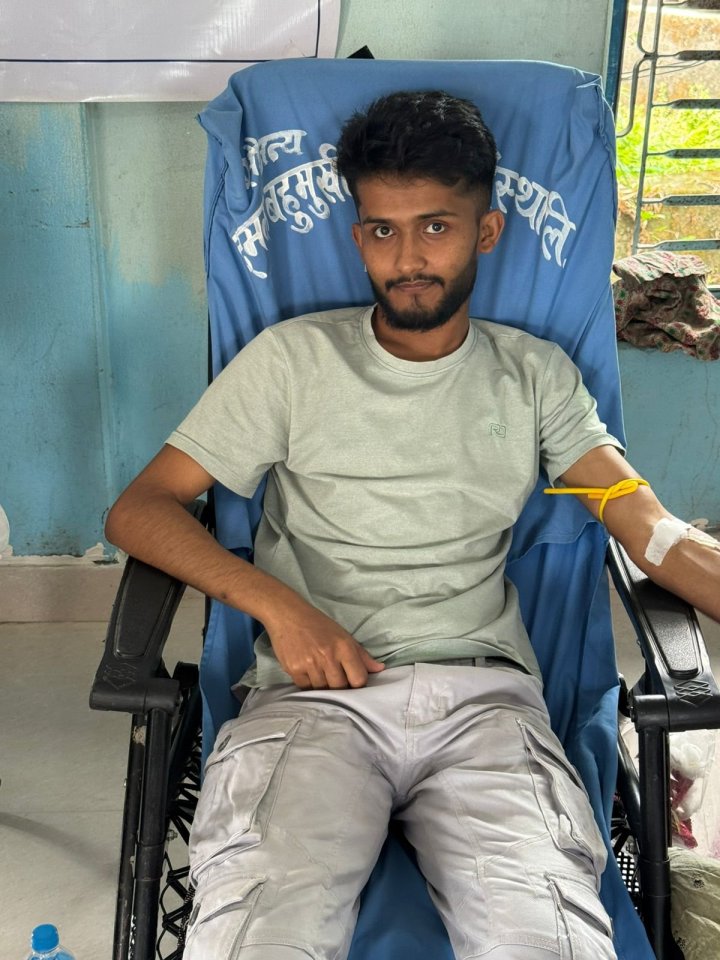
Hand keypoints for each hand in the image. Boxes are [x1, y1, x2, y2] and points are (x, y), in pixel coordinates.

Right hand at [264, 599, 384, 688]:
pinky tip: (308, 672)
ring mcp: (310, 664)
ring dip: (323, 686)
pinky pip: (305, 687)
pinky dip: (308, 684)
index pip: (359, 679)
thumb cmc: (318, 624)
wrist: (288, 614)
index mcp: (344, 647)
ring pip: (322, 690)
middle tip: (335, 678)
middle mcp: (328, 656)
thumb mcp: (343, 635)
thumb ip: (362, 655)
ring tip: (320, 673)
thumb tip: (380, 669)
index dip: (357, 683)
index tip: (352, 681)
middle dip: (340, 687)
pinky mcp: (293, 669)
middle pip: (340, 688)